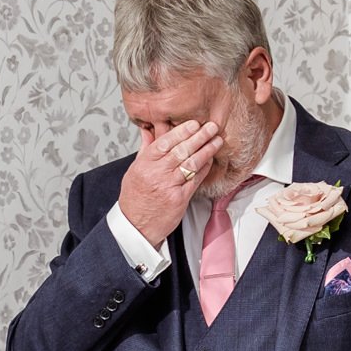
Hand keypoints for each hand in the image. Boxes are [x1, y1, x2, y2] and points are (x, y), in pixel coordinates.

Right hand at [117, 119, 220, 248]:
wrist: (136, 226)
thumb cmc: (134, 199)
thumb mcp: (133, 171)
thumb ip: (145, 150)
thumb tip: (148, 131)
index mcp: (143, 165)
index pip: (164, 143)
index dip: (181, 131)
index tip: (193, 123)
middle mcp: (156, 174)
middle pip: (181, 150)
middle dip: (199, 136)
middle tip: (211, 127)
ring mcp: (168, 187)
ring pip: (191, 163)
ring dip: (207, 150)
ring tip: (217, 140)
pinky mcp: (179, 199)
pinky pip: (195, 179)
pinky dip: (204, 167)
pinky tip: (210, 159)